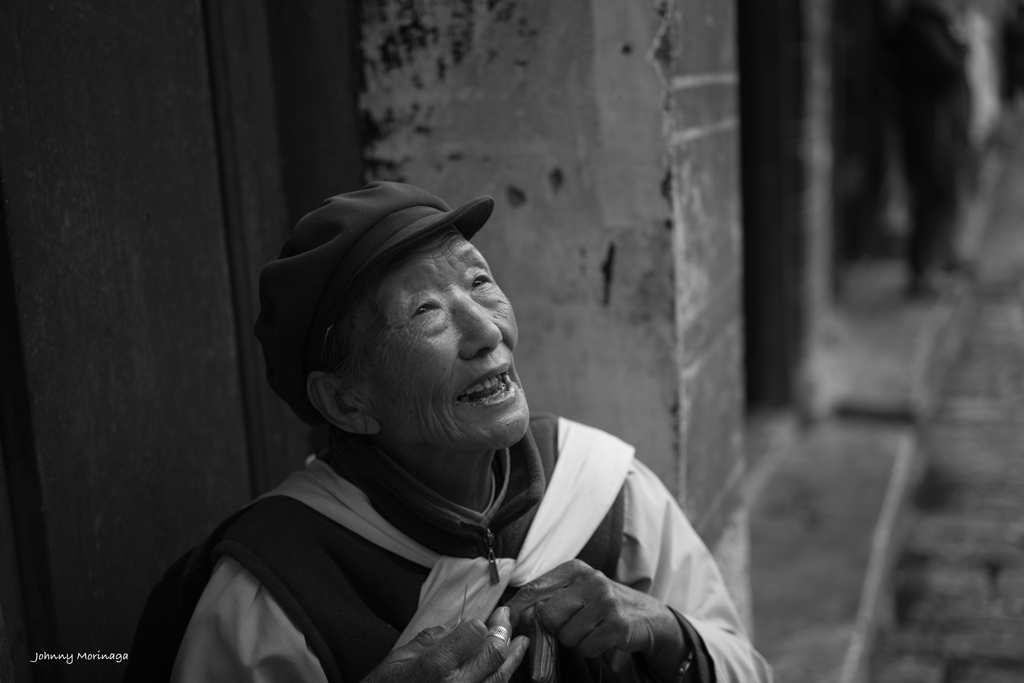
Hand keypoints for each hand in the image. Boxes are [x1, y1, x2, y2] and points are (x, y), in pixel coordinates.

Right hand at [362, 606, 528, 682]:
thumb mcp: (401, 656)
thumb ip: (434, 638)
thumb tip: (459, 627)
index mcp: (435, 667)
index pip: (474, 633)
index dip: (480, 623)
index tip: (481, 618)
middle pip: (493, 654)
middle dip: (502, 632)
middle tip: (505, 617)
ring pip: (499, 678)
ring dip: (512, 657)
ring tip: (520, 641)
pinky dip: (501, 677)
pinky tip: (506, 667)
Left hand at [506, 560, 684, 671]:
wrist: (646, 615)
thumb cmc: (602, 604)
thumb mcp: (576, 591)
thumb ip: (547, 598)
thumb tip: (511, 615)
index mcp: (574, 568)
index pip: (534, 588)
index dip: (519, 609)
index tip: (511, 622)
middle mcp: (590, 580)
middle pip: (548, 615)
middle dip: (556, 629)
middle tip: (572, 625)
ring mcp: (605, 601)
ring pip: (567, 636)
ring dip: (576, 641)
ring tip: (591, 629)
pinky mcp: (617, 624)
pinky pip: (587, 647)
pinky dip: (591, 649)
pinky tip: (601, 638)